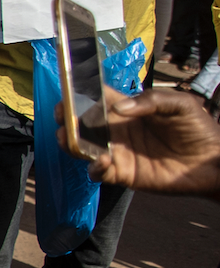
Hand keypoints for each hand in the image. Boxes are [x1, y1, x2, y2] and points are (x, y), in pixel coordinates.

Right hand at [71, 87, 219, 195]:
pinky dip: (94, 167)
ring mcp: (117, 151)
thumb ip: (151, 100)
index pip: (95, 98)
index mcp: (127, 109)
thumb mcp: (180, 104)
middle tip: (63, 118)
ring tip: (69, 139)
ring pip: (81, 147)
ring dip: (70, 143)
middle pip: (81, 123)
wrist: (212, 162)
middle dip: (66, 119)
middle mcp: (116, 129)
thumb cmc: (199, 129)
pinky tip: (103, 161)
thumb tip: (120, 108)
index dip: (78, 94)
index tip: (67, 93)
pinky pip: (98, 172)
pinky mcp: (122, 173)